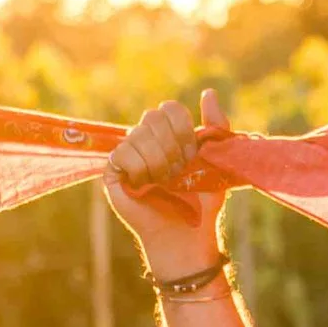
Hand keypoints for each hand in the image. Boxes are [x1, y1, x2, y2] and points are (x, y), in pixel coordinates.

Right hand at [105, 86, 232, 275]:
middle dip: (172, 146)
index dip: (183, 130)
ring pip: (137, 134)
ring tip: (164, 182)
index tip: (192, 155)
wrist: (187, 234)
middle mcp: (144, 141)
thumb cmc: (201, 201)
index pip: (169, 108)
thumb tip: (209, 92)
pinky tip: (145, 185)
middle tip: (178, 171)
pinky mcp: (112, 173)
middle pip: (152, 116)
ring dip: (158, 161)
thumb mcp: (214, 160)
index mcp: (167, 135)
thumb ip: (215, 126)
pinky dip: (140, 169)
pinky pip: (122, 153)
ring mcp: (127, 156)